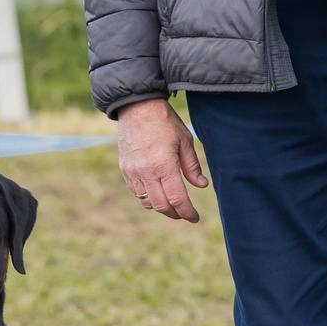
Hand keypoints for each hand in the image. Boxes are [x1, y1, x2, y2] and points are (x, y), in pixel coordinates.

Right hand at [118, 98, 206, 222]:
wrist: (137, 107)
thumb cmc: (165, 122)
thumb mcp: (185, 141)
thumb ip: (192, 166)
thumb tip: (201, 185)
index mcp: (164, 164)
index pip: (177, 199)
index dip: (188, 213)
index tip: (195, 218)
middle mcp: (146, 171)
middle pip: (161, 206)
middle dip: (175, 213)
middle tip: (185, 213)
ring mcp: (133, 172)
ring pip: (147, 203)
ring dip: (161, 207)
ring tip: (172, 204)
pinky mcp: (125, 169)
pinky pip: (136, 193)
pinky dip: (148, 198)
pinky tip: (158, 192)